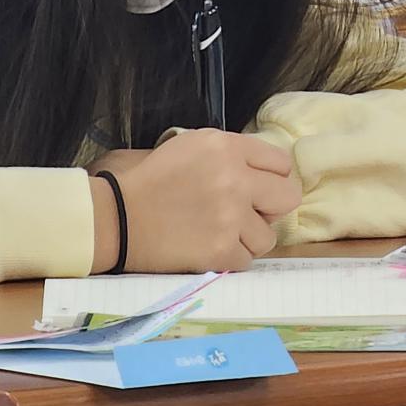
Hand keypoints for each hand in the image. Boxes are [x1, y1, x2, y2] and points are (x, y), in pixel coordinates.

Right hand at [95, 129, 301, 273]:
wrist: (117, 217)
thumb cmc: (149, 179)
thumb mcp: (190, 146)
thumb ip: (230, 153)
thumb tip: (262, 173)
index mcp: (226, 146)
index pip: (281, 163)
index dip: (270, 177)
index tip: (257, 188)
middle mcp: (235, 178)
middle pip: (288, 197)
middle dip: (272, 207)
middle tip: (250, 213)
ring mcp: (231, 217)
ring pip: (269, 236)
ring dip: (248, 237)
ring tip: (222, 233)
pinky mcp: (221, 250)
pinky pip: (247, 260)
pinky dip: (231, 258)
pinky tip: (210, 248)